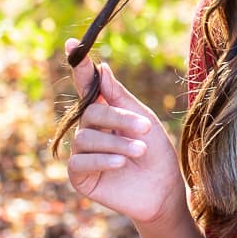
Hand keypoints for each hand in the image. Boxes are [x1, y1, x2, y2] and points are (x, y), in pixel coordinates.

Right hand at [62, 39, 185, 227]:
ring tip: (140, 150)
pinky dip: (102, 159)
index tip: (72, 44)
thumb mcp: (143, 119)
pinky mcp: (80, 176)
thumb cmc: (157, 155)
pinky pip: (80, 161)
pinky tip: (121, 162)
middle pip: (90, 112)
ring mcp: (82, 153)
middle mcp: (89, 131)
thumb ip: (119, 97)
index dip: (79, 67)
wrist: (164, 193)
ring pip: (87, 138)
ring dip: (117, 142)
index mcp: (104, 114)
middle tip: (146, 128)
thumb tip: (101, 68)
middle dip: (118, 118)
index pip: (87, 87)